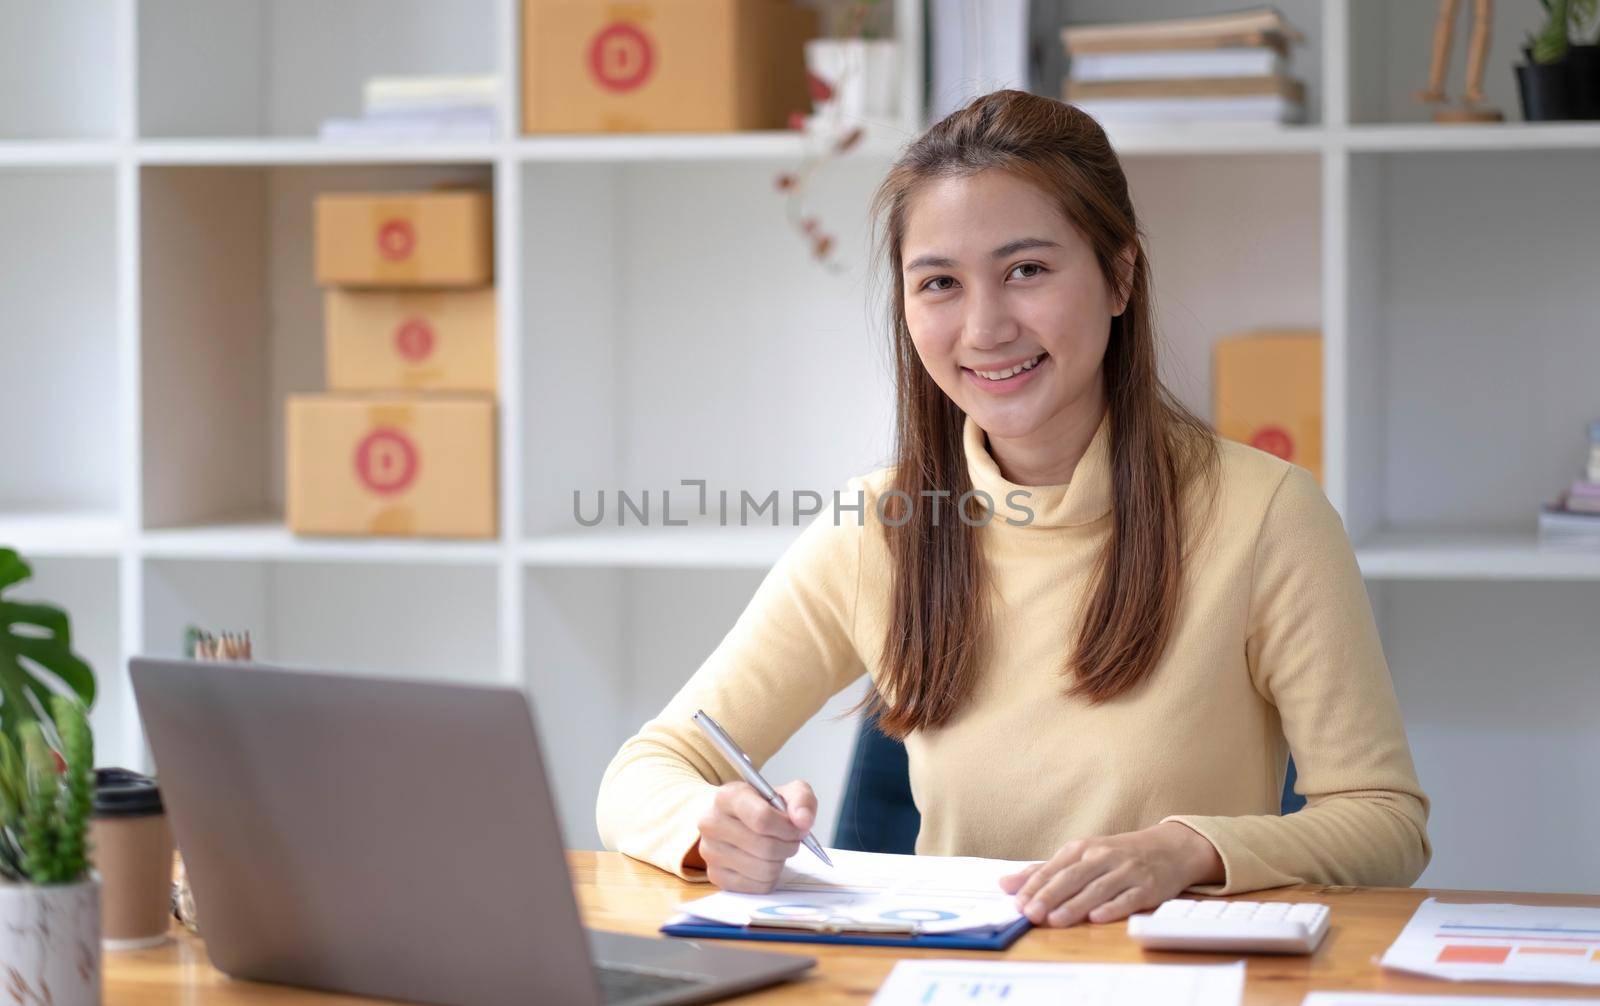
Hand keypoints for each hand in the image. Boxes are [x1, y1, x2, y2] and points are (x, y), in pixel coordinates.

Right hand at [691, 780, 816, 892]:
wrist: (733, 819)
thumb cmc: (761, 806)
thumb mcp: (786, 793)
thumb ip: (801, 800)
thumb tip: (803, 820)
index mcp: (727, 797)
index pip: (761, 818)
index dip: (788, 828)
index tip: (798, 828)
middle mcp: (711, 823)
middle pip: (766, 847)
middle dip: (788, 846)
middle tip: (791, 840)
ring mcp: (710, 852)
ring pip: (764, 869)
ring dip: (780, 861)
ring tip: (777, 849)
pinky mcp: (716, 876)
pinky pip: (758, 886)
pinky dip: (770, 877)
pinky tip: (765, 862)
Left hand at [998, 822, 1223, 927]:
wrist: (1169, 848)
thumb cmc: (1116, 855)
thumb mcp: (1080, 856)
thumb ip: (1043, 872)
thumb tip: (1004, 884)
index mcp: (1082, 849)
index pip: (1053, 868)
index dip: (1034, 886)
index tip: (1017, 903)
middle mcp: (1103, 857)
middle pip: (1072, 877)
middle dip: (1049, 895)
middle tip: (1031, 914)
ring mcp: (1126, 871)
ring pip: (1097, 888)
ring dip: (1075, 905)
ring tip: (1055, 920)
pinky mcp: (1148, 887)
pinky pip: (1129, 898)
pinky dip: (1113, 907)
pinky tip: (1098, 917)